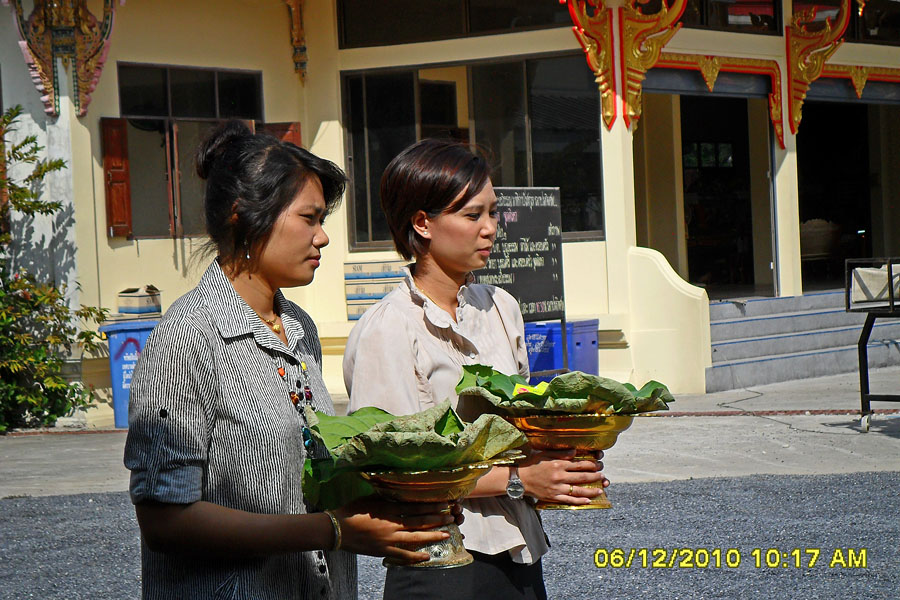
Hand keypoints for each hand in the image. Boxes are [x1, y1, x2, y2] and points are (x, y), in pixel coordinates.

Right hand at [334, 499, 458, 562]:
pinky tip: (427, 556)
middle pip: (419, 521)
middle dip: (437, 519)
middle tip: (452, 517)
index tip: (444, 503)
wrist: (336, 529)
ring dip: (432, 535)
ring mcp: (388, 538)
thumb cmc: (352, 511)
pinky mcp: (383, 551)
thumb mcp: (370, 498)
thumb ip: (386, 495)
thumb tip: (400, 490)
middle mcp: (391, 523)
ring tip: (447, 534)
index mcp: (388, 508)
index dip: (431, 505)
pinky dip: (415, 556)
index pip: (415, 506)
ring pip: (415, 537)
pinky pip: (403, 555)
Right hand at [517, 449, 608, 505]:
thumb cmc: (532, 464)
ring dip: (591, 490)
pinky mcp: (553, 497)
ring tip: (600, 489)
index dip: (591, 465)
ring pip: (578, 490)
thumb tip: (575, 451)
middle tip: (602, 476)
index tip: (598, 464)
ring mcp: (557, 488)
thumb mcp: (545, 454)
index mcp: (558, 464)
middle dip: (595, 476)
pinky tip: (588, 501)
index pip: (580, 465)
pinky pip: (569, 500)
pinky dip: (579, 501)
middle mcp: (559, 476)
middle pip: (582, 477)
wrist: (519, 478)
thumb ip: (561, 453)